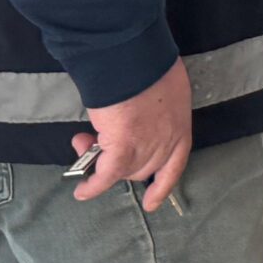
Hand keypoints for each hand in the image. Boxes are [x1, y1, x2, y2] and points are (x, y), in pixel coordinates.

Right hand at [73, 59, 192, 210]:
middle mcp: (167, 143)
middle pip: (144, 169)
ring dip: (101, 163)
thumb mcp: (166, 87)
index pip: (175, 164)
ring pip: (123, 170)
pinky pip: (105, 175)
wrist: (135, 61)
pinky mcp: (123, 150)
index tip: (153, 201)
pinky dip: (92, 185)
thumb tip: (141, 108)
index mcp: (181, 126)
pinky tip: (81, 191)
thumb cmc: (150, 65)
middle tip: (97, 141)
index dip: (163, 184)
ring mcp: (146, 148)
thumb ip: (157, 105)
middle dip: (122, 161)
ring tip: (82, 143)